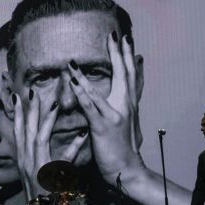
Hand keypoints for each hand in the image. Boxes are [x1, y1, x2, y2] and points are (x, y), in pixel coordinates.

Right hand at [12, 91, 86, 198]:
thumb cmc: (45, 193)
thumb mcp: (48, 170)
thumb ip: (59, 152)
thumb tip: (74, 137)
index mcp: (22, 157)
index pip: (18, 130)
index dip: (18, 113)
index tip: (18, 96)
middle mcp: (25, 159)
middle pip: (25, 129)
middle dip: (27, 109)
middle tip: (30, 90)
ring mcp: (34, 166)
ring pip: (37, 137)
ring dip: (44, 119)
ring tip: (52, 102)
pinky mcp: (47, 174)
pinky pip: (60, 157)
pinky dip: (70, 145)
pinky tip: (81, 135)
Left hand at [67, 31, 143, 184]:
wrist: (128, 170)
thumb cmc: (124, 149)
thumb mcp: (128, 125)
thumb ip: (125, 108)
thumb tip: (126, 97)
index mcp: (130, 105)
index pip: (131, 75)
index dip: (128, 56)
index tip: (125, 39)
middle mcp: (126, 106)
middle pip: (124, 74)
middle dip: (119, 53)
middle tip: (115, 34)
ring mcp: (116, 115)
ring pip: (102, 88)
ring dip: (86, 72)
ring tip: (74, 58)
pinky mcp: (104, 125)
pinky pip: (90, 105)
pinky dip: (81, 90)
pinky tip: (72, 79)